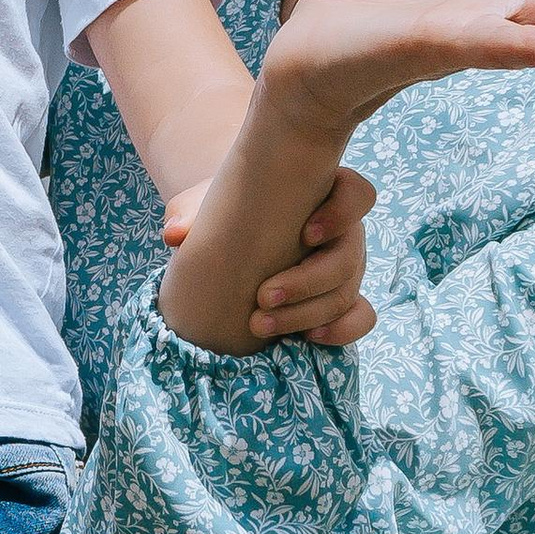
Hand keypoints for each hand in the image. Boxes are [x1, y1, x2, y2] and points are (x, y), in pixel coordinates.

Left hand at [163, 167, 377, 343]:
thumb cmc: (225, 209)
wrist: (228, 234)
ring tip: (262, 325)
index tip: (306, 233)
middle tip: (262, 297)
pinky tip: (306, 339)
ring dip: (307, 313)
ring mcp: (345, 268)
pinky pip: (360, 318)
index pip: (357, 193)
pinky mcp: (343, 300)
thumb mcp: (207, 203)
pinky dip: (340, 330)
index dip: (342, 212)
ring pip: (347, 292)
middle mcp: (343, 231)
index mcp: (323, 195)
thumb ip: (193, 212)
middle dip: (308, 282)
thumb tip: (174, 235)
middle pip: (349, 256)